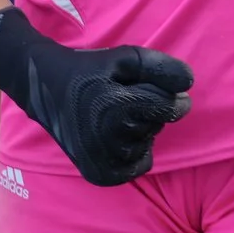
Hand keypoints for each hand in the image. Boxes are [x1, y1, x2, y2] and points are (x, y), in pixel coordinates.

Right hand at [0, 8, 192, 185]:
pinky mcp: (100, 175)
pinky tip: (112, 134)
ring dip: (140, 129)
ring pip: (148, 144)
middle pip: (158, 124)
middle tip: (121, 97)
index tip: (156, 86)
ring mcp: (101, 161)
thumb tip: (189, 85)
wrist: (44, 89)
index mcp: (113, 107)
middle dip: (150, 109)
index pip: (168, 106)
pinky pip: (139, 164)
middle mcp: (106, 139)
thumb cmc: (89, 69)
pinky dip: (134, 150)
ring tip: (112, 115)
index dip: (170, 93)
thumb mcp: (124, 57)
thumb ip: (160, 67)